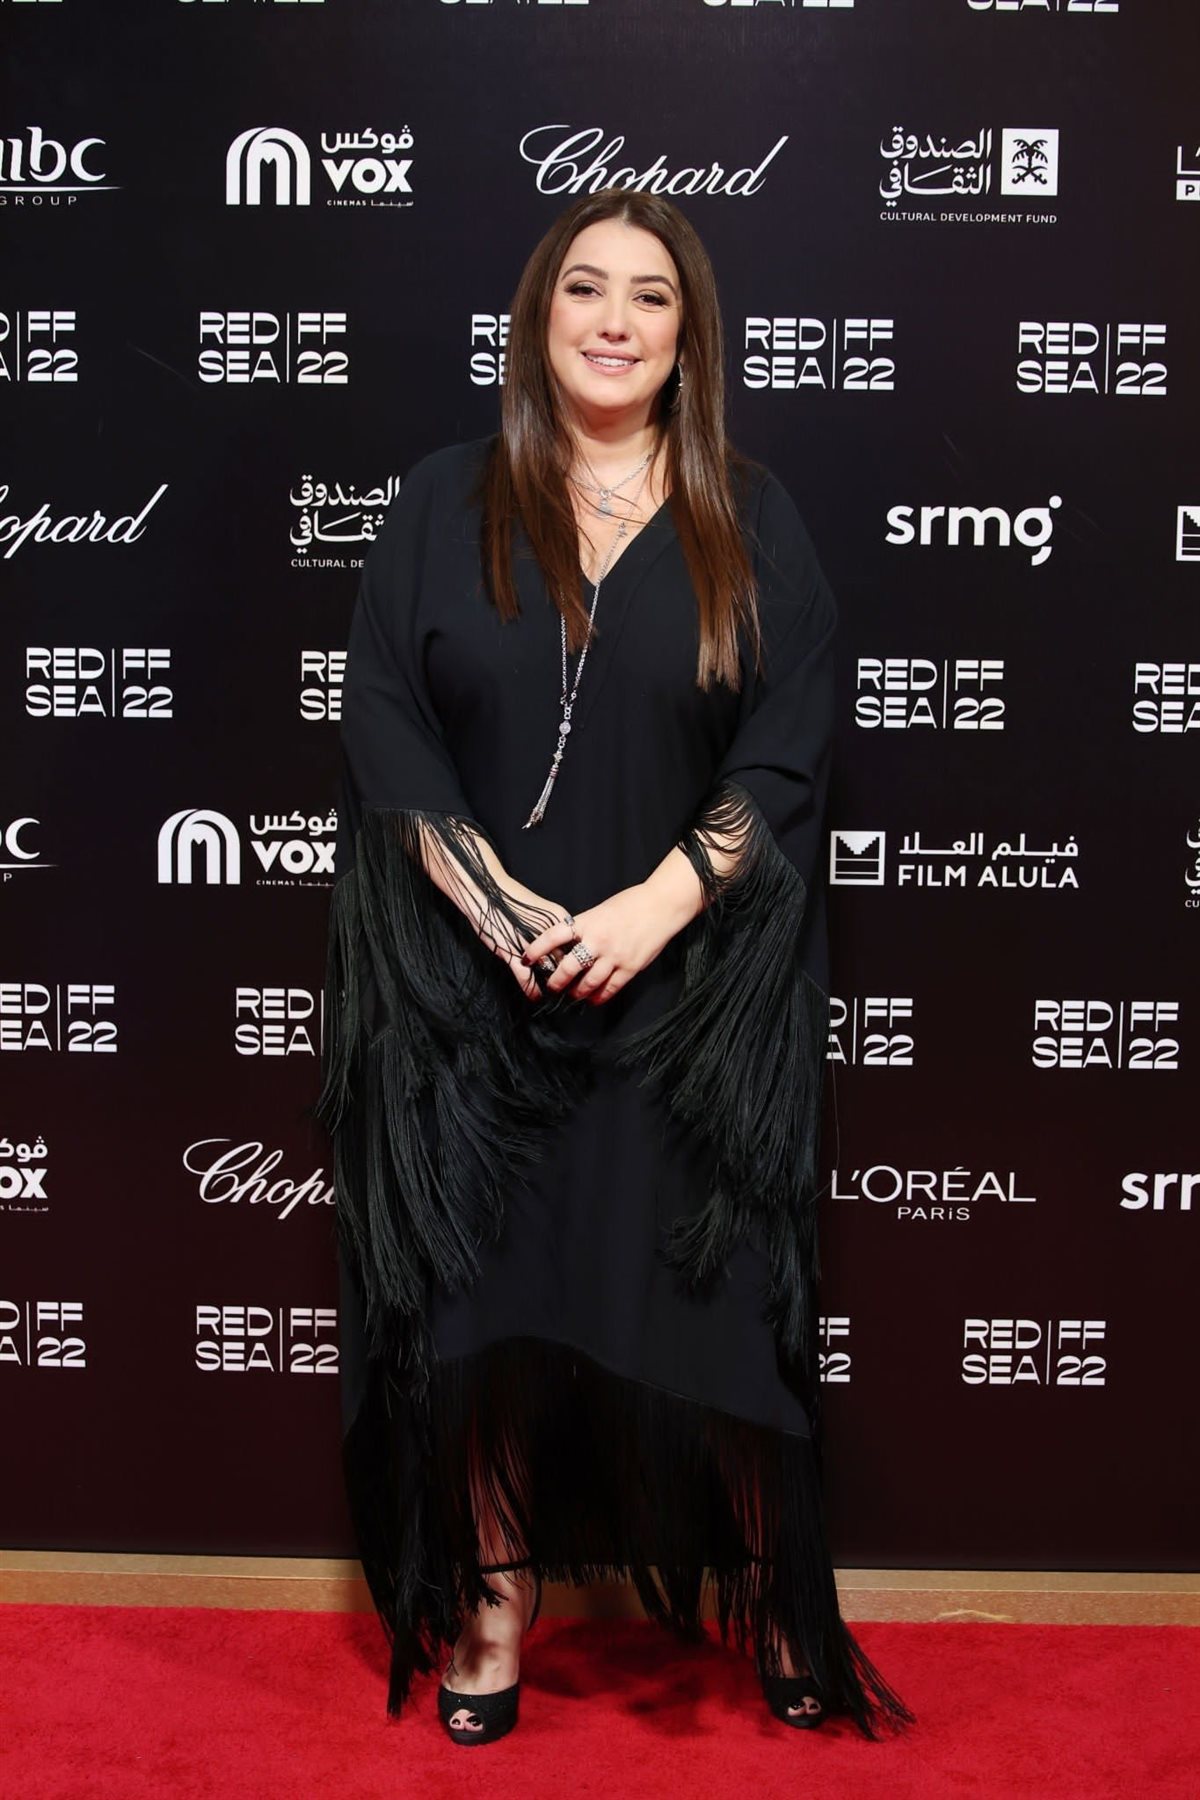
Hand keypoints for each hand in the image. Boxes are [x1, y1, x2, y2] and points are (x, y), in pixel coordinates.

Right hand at [481, 876, 575, 1001]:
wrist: (486, 891)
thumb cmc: (510, 898)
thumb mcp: (540, 909)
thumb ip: (553, 926)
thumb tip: (562, 945)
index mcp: (558, 919)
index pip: (575, 944)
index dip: (576, 959)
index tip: (578, 970)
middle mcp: (548, 932)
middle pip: (565, 959)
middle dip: (567, 975)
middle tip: (568, 987)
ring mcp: (530, 944)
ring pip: (548, 972)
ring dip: (552, 985)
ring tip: (553, 994)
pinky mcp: (511, 953)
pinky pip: (526, 978)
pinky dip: (532, 990)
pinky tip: (535, 997)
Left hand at [519, 882, 682, 1005]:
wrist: (661, 905)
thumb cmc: (631, 903)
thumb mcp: (601, 910)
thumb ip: (585, 927)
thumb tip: (568, 943)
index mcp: (588, 922)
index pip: (553, 937)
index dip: (536, 949)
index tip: (525, 959)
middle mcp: (598, 941)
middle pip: (568, 967)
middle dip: (556, 981)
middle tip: (551, 987)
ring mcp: (614, 956)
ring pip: (588, 983)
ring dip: (577, 992)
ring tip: (573, 995)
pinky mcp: (630, 967)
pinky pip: (610, 988)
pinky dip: (600, 996)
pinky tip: (594, 999)